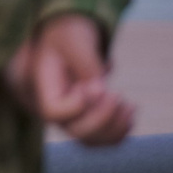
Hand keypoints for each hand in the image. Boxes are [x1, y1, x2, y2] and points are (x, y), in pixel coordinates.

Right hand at [7, 13, 134, 146]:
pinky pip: (101, 138)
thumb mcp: (75, 39)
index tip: (90, 85)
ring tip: (129, 105)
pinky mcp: (85, 118)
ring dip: (114, 128)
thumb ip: (86, 63)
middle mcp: (53, 107)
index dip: (77, 105)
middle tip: (116, 94)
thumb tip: (100, 92)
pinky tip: (130, 111)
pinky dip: (120, 131)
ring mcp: (69, 116)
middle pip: (75, 131)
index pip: (53, 112)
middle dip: (102, 118)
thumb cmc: (68, 32)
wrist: (68, 34)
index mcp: (42, 87)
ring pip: (90, 140)